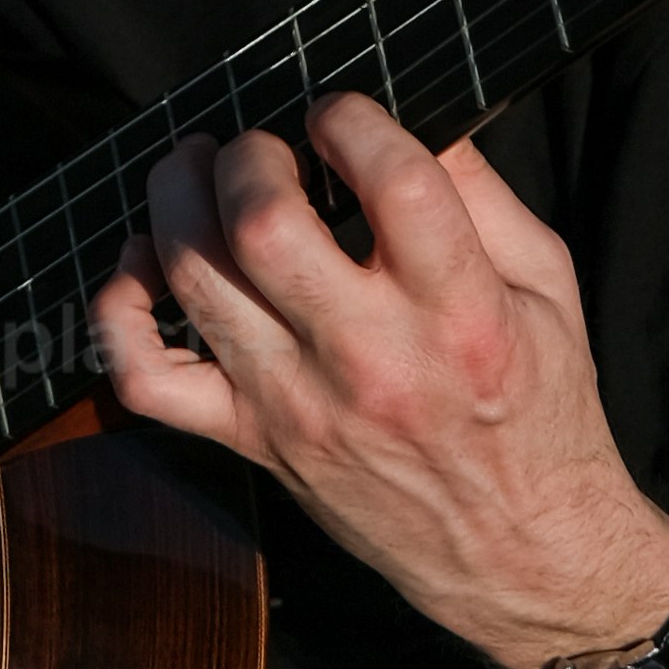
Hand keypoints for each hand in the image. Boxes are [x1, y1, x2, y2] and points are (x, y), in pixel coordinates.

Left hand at [90, 90, 668, 668]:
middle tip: (259, 147)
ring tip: (195, 173)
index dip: (351, 120)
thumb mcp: (547, 288)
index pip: (394, 182)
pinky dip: (120, 311)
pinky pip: (147, 378)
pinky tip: (144, 267)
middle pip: (264, 225)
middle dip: (246, 156)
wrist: (521, 554)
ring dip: (177, 202)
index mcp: (463, 312)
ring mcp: (299, 405)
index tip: (338, 114)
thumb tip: (411, 114)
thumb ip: (482, 195)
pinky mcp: (253, 442)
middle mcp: (373, 358)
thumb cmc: (537, 411)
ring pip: (197, 280)